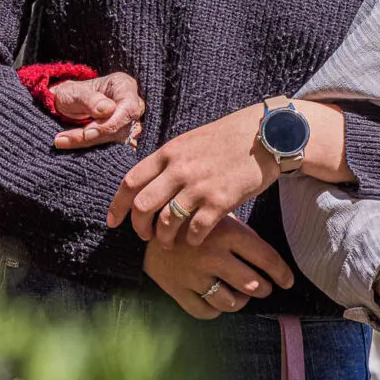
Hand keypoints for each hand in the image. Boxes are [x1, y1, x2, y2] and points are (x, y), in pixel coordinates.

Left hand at [49, 72, 146, 149]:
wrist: (63, 104)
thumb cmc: (71, 93)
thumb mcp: (74, 92)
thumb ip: (91, 99)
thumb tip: (109, 109)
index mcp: (123, 86)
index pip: (129, 108)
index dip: (112, 123)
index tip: (88, 132)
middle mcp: (130, 104)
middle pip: (124, 127)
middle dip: (96, 136)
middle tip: (66, 137)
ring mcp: (128, 122)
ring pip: (117, 140)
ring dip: (90, 143)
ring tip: (63, 140)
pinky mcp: (120, 137)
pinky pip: (111, 148)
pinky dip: (90, 148)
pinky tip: (69, 144)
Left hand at [106, 105, 275, 246]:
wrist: (267, 135)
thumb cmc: (228, 139)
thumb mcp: (191, 141)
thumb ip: (170, 161)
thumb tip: (149, 182)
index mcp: (169, 152)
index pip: (131, 181)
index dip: (117, 205)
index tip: (113, 222)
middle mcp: (179, 169)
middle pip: (143, 205)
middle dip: (139, 227)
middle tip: (145, 236)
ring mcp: (200, 185)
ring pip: (168, 222)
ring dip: (164, 238)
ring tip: (168, 244)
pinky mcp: (221, 200)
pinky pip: (197, 230)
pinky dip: (192, 240)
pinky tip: (195, 241)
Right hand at [143, 216, 294, 319]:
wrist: (144, 225)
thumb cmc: (188, 219)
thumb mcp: (215, 215)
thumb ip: (240, 234)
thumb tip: (270, 259)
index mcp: (226, 233)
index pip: (265, 258)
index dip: (281, 273)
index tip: (288, 281)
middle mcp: (212, 255)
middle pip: (251, 284)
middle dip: (263, 289)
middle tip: (264, 287)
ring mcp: (194, 275)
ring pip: (230, 302)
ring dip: (240, 302)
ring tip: (241, 296)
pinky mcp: (177, 289)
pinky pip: (205, 311)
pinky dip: (216, 310)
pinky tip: (218, 301)